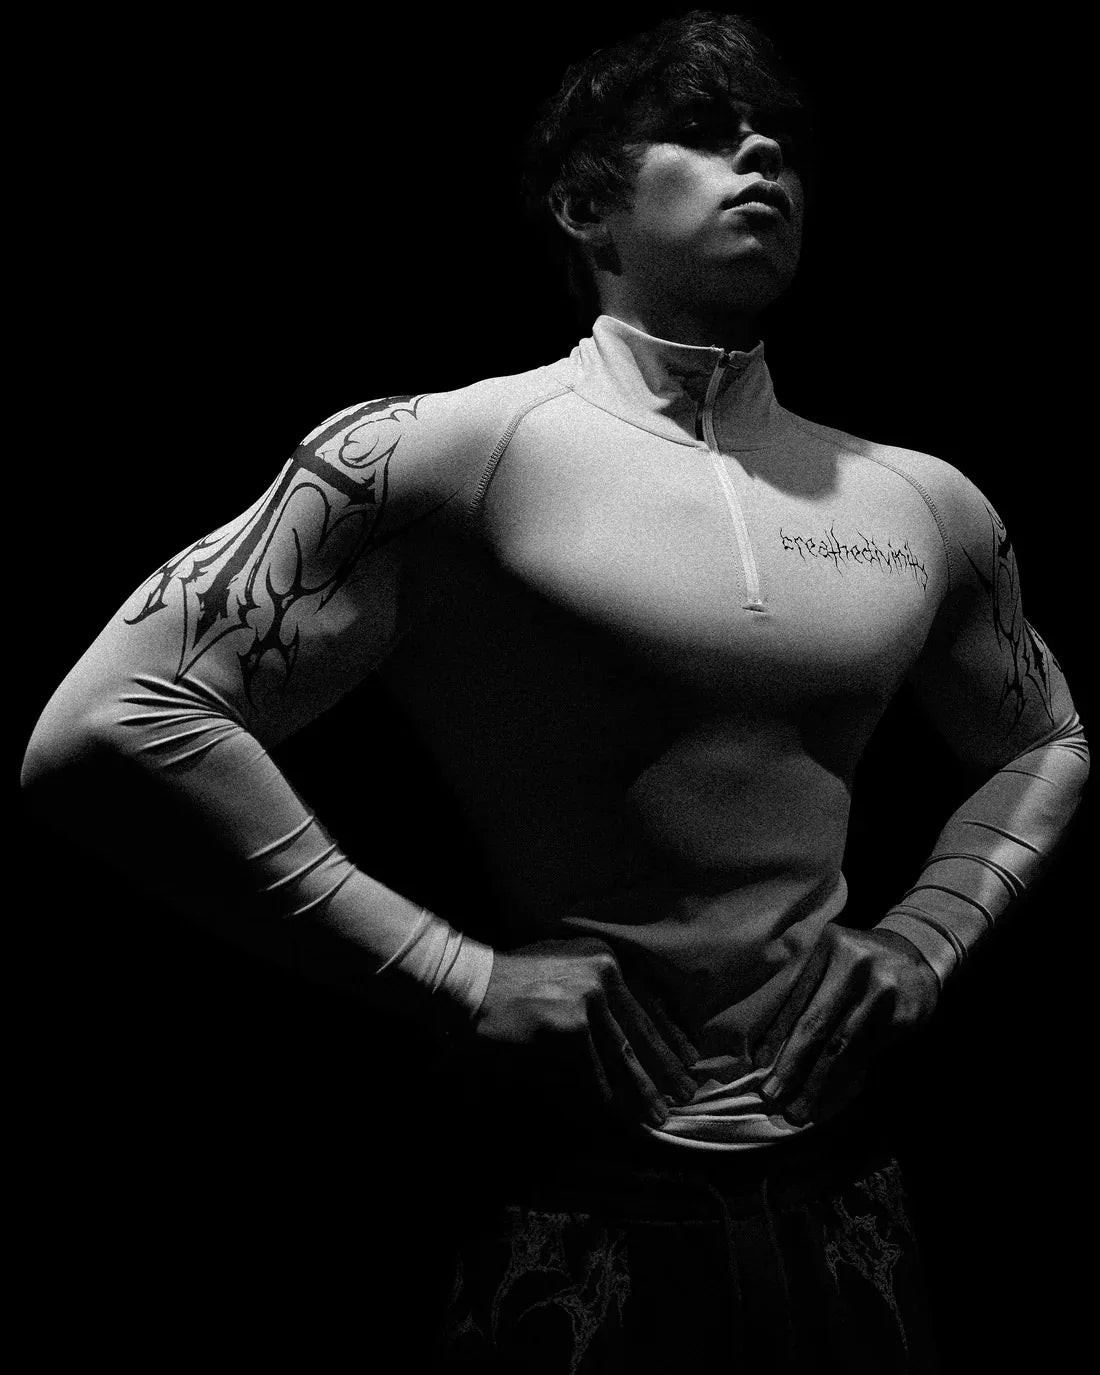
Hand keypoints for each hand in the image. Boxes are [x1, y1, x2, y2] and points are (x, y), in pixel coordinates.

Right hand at [471, 937, 697, 1128]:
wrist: (469, 984)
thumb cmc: (513, 979)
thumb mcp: (564, 966)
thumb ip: (599, 988)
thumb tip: (631, 1029)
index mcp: (605, 958)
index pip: (649, 1002)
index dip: (672, 1035)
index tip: (691, 1059)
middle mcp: (603, 973)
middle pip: (642, 1033)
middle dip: (665, 1070)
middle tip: (686, 1096)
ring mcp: (588, 1000)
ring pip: (622, 1060)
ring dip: (642, 1093)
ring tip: (657, 1116)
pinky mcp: (571, 1028)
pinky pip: (593, 1076)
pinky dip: (604, 1102)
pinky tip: (615, 1119)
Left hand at [755, 925, 938, 1126]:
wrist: (918, 952)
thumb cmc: (858, 961)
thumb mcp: (830, 958)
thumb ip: (804, 988)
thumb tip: (766, 1043)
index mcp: (830, 946)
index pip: (797, 999)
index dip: (776, 1035)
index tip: (759, 1065)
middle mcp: (856, 965)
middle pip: (817, 1024)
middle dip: (792, 1064)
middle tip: (772, 1095)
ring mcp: (883, 991)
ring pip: (842, 1047)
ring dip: (817, 1083)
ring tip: (798, 1109)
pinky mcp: (904, 1016)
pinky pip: (867, 1054)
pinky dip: (846, 1078)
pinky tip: (830, 1095)